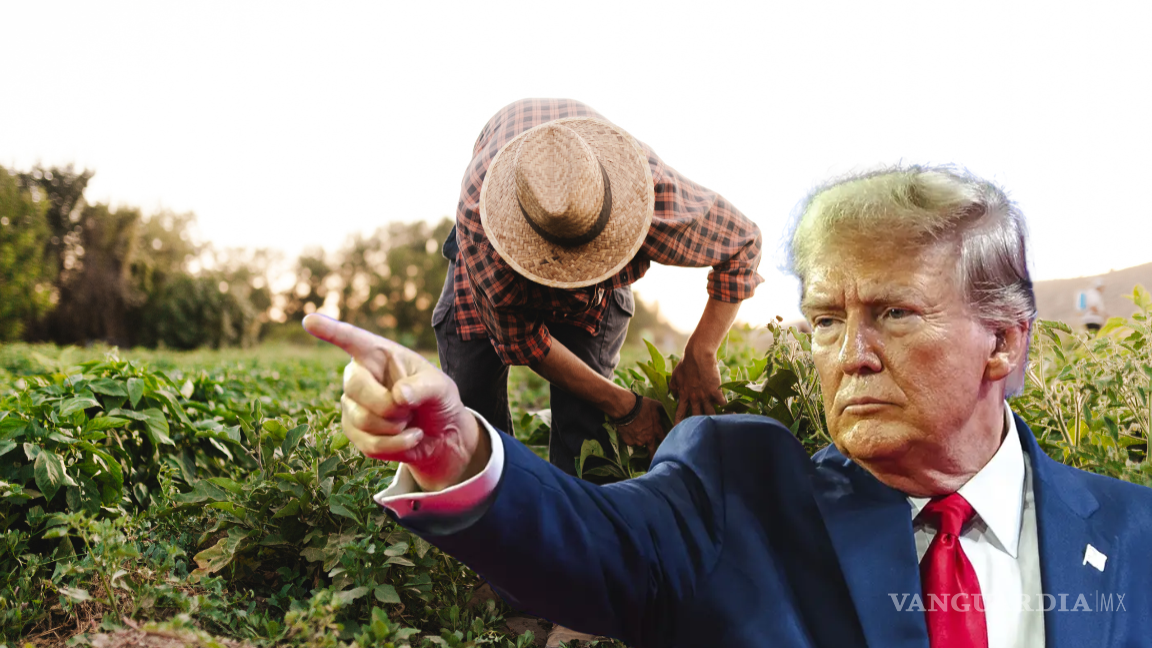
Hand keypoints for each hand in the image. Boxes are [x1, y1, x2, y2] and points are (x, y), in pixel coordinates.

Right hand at [303, 314, 486, 491]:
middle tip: (410, 408)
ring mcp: (352, 405)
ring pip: (364, 420)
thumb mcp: (440, 387)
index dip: (330, 330)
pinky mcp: (354, 432)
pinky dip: (398, 445)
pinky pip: (370, 444)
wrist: (441, 433)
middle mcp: (359, 376)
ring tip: (410, 420)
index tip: (310, 320)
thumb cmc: (437, 400)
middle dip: (389, 404)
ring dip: (397, 426)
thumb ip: (423, 387)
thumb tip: (398, 395)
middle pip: (355, 387)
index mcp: (378, 354)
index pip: (351, 339)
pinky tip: (411, 437)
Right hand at [616, 397, 669, 455]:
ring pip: (639, 444)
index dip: (664, 442)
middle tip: (652, 457)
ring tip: (634, 431)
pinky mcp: (628, 442)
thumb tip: (667, 410)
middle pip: (652, 451)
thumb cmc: (642, 405)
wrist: (625, 408)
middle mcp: (648, 439)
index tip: (664, 444)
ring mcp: (638, 442)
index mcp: (657, 430)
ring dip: (638, 440)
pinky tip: (627, 430)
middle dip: (653, 455)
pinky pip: (630, 442)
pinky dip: (629, 438)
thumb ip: (661, 410)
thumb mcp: (655, 405)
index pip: (664, 440)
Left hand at [668, 345, 726, 423]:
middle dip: (697, 426)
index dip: (679, 422)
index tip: (677, 430)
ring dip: (713, 419)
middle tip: (700, 435)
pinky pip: (721, 403)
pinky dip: (725, 408)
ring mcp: (705, 395)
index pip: (680, 412)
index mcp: (684, 395)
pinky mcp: (715, 391)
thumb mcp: (675, 375)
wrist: (698, 355)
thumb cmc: (686, 363)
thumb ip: (674, 386)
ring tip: (718, 426)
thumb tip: (673, 394)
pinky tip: (730, 412)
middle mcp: (694, 398)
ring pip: (710, 413)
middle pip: (696, 416)